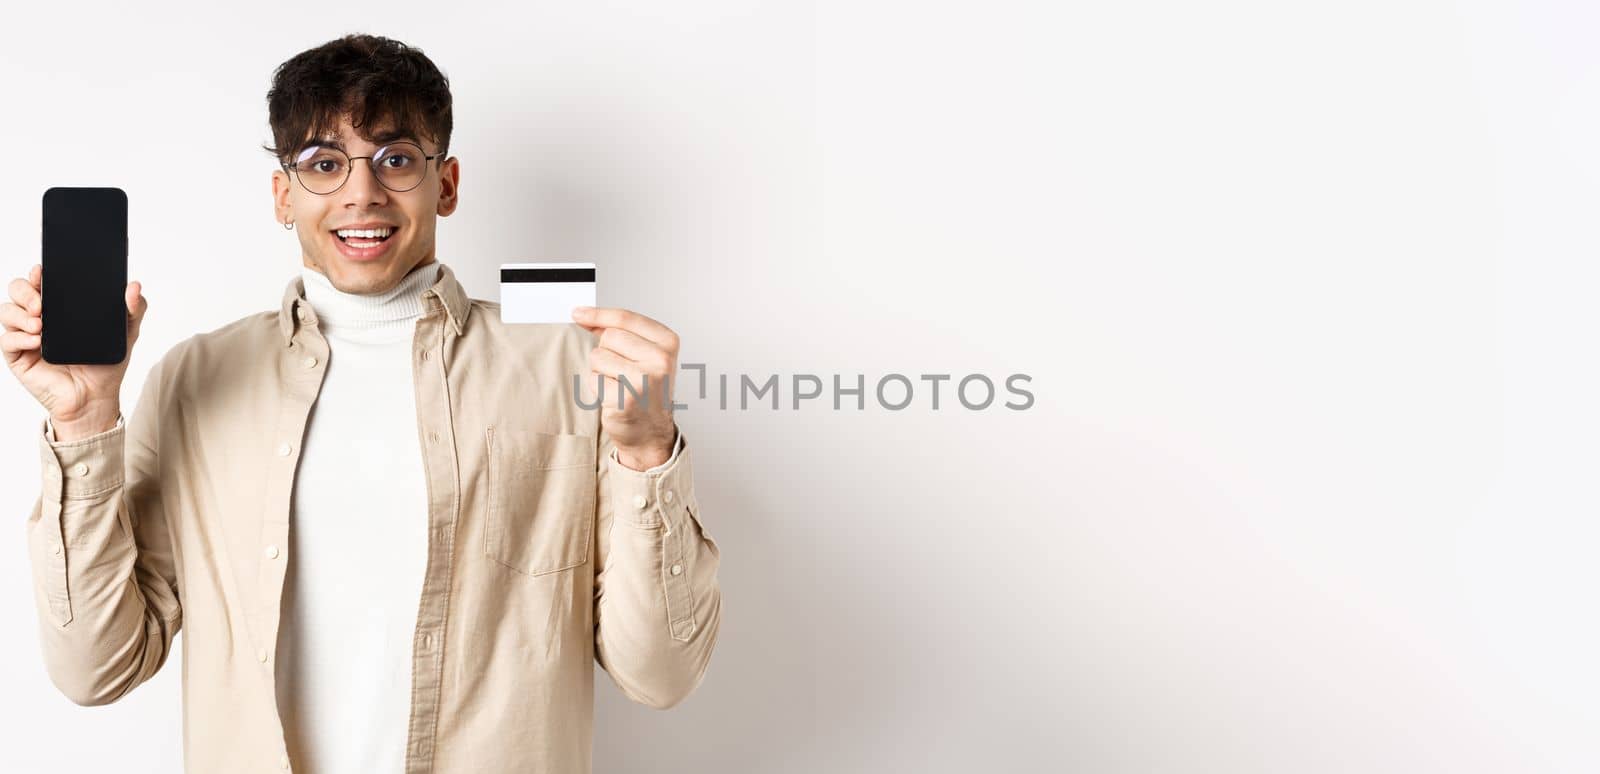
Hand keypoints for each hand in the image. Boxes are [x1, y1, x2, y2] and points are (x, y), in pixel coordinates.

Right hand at [1, 263, 147, 435]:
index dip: (38, 273)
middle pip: (17, 290)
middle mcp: (38, 316)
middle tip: (41, 304)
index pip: (42, 280)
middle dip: (25, 291)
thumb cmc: (105, 363)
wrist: (96, 397)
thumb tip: (134, 285)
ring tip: (40, 324)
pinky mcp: (17, 355)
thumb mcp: (126, 333)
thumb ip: (134, 308)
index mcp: (60, 305)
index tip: (43, 272)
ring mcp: (25, 335)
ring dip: (20, 314)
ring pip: (7, 311)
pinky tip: (37, 342)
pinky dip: (19, 337)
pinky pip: (7, 340)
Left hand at [572, 306, 678, 468]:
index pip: (625, 319)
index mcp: (668, 343)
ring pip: (598, 357)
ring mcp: (644, 379)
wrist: (651, 431)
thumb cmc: (646, 391)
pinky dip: (598, 388)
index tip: (578, 313)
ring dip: (601, 371)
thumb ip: (619, 332)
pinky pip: (594, 379)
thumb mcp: (643, 354)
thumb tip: (584, 316)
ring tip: (620, 385)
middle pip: (609, 337)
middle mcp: (660, 359)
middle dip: (606, 352)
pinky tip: (615, 398)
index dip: (598, 315)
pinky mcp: (625, 398)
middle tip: (623, 372)